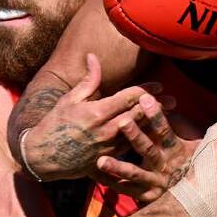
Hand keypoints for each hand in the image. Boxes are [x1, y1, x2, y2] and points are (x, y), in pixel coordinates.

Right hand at [19, 54, 163, 180]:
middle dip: (157, 107)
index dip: (146, 90)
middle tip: (174, 100)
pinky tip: (153, 136)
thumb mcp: (70, 99)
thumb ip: (88, 80)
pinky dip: (142, 140)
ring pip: (137, 133)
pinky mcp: (107, 159)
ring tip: (169, 117)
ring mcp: (108, 147)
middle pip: (138, 115)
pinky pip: (129, 148)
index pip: (128, 98)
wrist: (42, 156)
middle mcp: (105, 130)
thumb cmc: (55, 123)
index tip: (160, 86)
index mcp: (97, 112)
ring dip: (153, 124)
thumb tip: (94, 57)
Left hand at [94, 94, 198, 202]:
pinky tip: (95, 175)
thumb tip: (168, 102)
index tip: (144, 98)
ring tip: (101, 161)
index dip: (156, 115)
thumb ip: (180, 123)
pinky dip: (110, 182)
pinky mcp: (146, 196)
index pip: (165, 130)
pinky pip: (126, 189)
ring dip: (117, 167)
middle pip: (148, 149)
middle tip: (122, 122)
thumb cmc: (189, 160)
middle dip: (135, 136)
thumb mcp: (192, 142)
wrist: (197, 193)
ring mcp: (155, 182)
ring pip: (134, 173)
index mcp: (175, 150)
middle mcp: (164, 166)